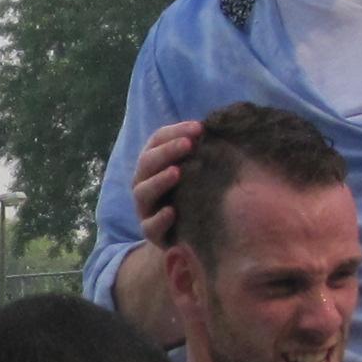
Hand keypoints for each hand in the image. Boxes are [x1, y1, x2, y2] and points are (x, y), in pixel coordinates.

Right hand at [129, 117, 203, 246]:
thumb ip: (199, 151)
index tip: (199, 127)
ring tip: (177, 172)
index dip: (175, 131)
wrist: (185, 234)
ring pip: (143, 191)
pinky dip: (159, 218)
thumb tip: (218, 127)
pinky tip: (172, 211)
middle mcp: (144, 183)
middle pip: (147, 162)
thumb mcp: (196, 170)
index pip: (157, 140)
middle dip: (167, 151)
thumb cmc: (193, 195)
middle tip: (189, 144)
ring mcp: (145, 208)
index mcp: (153, 163)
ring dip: (159, 180)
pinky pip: (150, 226)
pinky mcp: (151, 232)